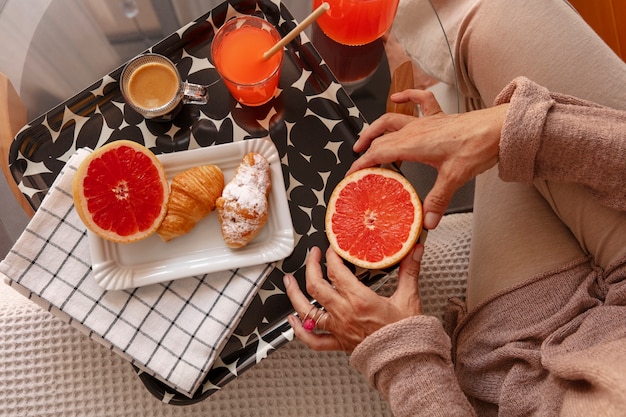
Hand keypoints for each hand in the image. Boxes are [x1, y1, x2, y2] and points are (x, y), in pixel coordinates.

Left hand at [284, 245, 423, 352]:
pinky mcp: (338, 342)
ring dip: (294, 294)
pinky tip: (293, 320)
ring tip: (288, 281)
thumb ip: (409, 270)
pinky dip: (299, 330)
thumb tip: (414, 251)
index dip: (331, 256)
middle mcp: (344, 313)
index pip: (336, 271)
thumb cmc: (407, 334)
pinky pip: (312, 339)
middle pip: (316, 285)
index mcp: (360, 300)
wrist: (406, 362)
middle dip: (311, 266)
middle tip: (313, 256)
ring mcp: (338, 328)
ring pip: (306, 310)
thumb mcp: (409, 297)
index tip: (333, 249)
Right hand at [349, 89, 507, 228]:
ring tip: (367, 138)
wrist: (498, 128)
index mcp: (413, 144)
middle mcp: (415, 130)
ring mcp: (426, 121)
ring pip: (393, 119)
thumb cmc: (477, 147)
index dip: (362, 163)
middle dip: (366, 150)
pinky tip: (398, 97)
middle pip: (382, 138)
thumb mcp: (454, 178)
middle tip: (357, 162)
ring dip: (377, 127)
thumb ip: (437, 200)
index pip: (379, 153)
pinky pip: (420, 100)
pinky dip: (407, 96)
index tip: (352, 173)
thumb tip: (426, 222)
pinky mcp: (439, 117)